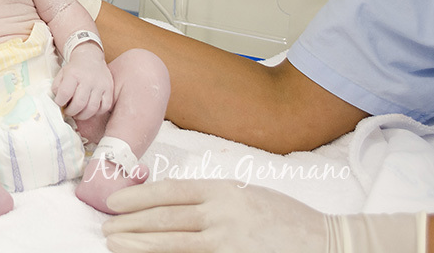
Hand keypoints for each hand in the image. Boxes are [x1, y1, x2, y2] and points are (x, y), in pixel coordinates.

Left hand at [52, 46, 112, 119]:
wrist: (90, 58)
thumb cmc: (74, 69)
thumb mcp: (61, 74)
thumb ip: (57, 87)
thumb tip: (58, 102)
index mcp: (74, 74)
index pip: (65, 93)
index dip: (60, 102)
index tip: (59, 103)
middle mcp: (88, 80)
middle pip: (79, 103)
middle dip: (71, 112)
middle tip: (68, 112)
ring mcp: (100, 85)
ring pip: (92, 108)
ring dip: (83, 115)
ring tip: (78, 114)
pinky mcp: (109, 89)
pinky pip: (105, 107)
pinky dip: (96, 113)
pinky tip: (90, 110)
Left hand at [101, 179, 329, 252]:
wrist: (327, 242)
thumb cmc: (282, 218)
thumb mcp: (244, 194)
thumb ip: (209, 197)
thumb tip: (165, 203)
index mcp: (222, 189)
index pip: (169, 191)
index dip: (138, 198)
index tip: (114, 204)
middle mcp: (222, 213)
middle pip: (165, 219)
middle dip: (130, 225)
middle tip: (106, 229)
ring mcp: (228, 242)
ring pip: (173, 244)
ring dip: (140, 245)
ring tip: (115, 244)